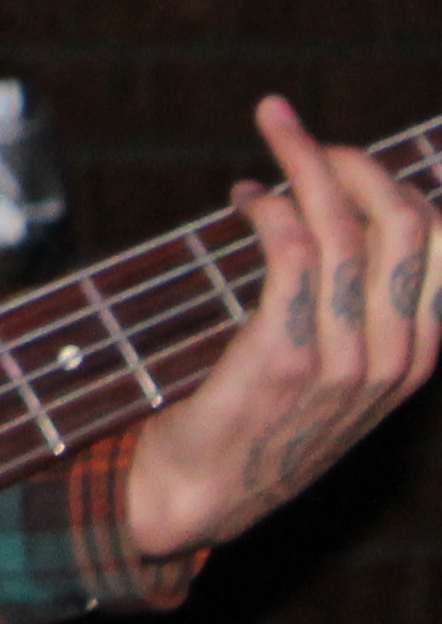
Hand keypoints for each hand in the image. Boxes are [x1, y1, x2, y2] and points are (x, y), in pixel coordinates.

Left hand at [121, 97, 434, 559]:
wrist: (206, 491)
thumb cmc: (265, 415)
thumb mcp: (338, 364)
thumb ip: (354, 301)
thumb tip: (341, 208)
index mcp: (416, 352)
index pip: (440, 243)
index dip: (394, 182)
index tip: (342, 159)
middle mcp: (393, 356)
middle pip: (404, 222)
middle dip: (352, 158)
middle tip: (294, 132)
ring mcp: (344, 360)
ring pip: (344, 228)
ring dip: (302, 163)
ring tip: (267, 139)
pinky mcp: (285, 358)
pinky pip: (294, 255)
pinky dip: (271, 208)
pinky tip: (246, 197)